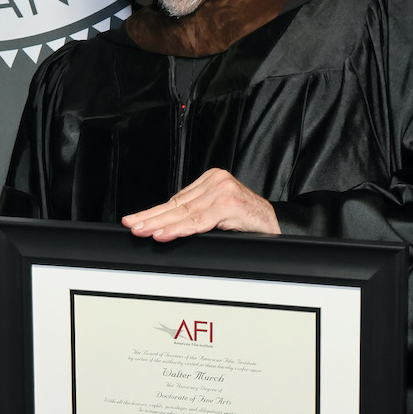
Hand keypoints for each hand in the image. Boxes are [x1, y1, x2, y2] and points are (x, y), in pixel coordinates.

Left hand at [122, 168, 278, 240]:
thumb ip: (199, 215)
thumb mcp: (220, 216)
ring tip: (143, 230)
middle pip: (177, 205)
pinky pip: (199, 220)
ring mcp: (222, 190)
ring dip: (160, 224)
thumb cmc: (250, 221)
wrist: (280, 225)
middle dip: (151, 217)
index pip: (176, 200)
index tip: (136, 220)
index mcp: (211, 181)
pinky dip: (180, 229)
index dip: (154, 212)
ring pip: (185, 213)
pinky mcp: (229, 203)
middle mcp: (215, 181)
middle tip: (132, 225)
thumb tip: (168, 227)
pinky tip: (164, 233)